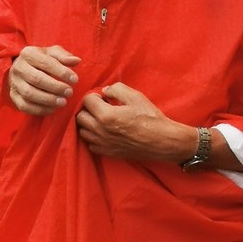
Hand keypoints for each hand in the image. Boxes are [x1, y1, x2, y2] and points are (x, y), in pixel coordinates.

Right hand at [7, 45, 80, 115]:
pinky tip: (53, 109)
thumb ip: (64, 56)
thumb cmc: (43, 61)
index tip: (75, 79)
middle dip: (55, 87)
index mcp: (28, 54)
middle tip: (69, 92)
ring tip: (63, 102)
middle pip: (37, 79)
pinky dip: (40, 109)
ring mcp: (14, 83)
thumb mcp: (53, 54)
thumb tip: (77, 60)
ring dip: (48, 100)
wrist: (24, 68)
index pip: (46, 63)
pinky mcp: (13, 96)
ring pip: (29, 94)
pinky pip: (25, 106)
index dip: (61, 72)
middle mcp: (18, 68)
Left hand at [76, 83, 195, 162]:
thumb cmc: (150, 118)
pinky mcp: (108, 152)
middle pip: (80, 117)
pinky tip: (105, 132)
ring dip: (89, 123)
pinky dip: (94, 137)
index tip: (105, 98)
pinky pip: (91, 144)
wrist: (162, 141)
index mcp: (106, 115)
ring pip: (83, 131)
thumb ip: (116, 88)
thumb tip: (105, 91)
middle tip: (101, 107)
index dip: (95, 96)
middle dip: (89, 109)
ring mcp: (103, 143)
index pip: (87, 101)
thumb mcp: (136, 96)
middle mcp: (101, 131)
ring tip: (102, 120)